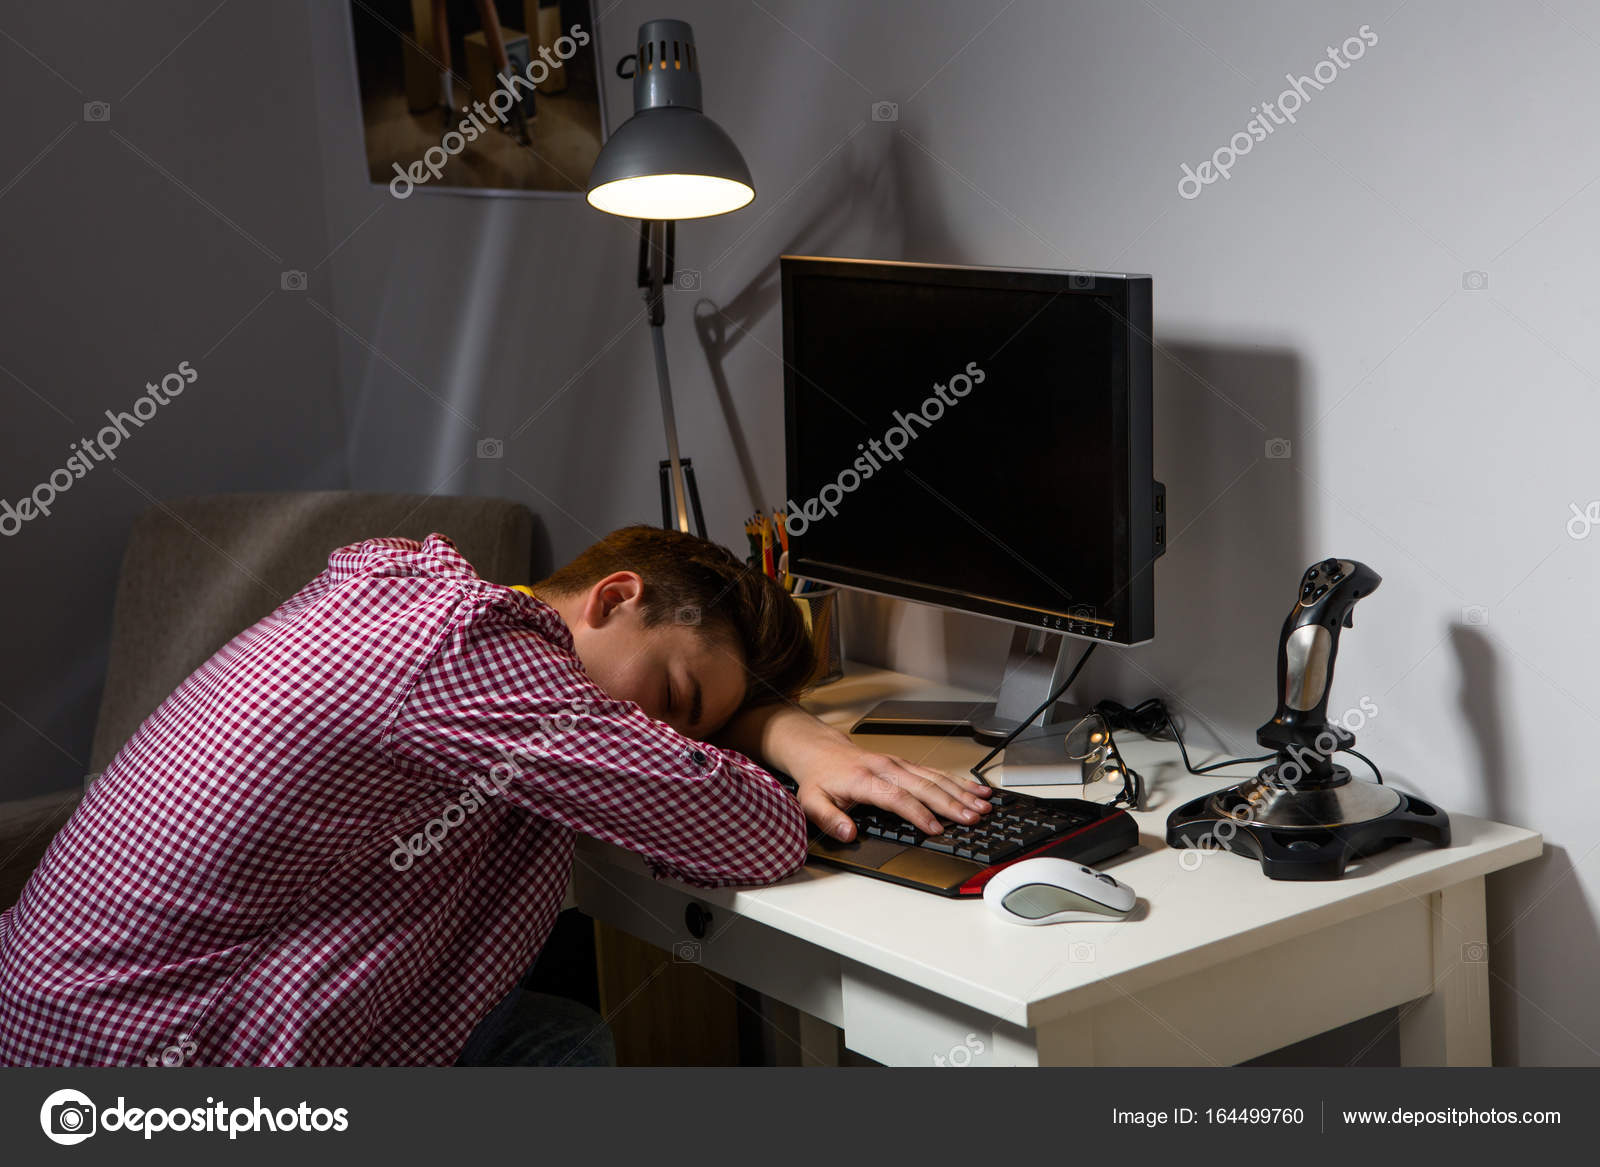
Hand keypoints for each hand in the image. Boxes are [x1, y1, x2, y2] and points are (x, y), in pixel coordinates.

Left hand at [715, 703, 992, 841]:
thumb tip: (847, 834)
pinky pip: (936, 772)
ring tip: (983, 805)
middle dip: (951, 803)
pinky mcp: (906, 764)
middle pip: (924, 786)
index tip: (935, 828)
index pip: (896, 797)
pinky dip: (958, 781)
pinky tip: (976, 789)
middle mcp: (886, 768)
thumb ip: (829, 819)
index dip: (917, 813)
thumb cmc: (820, 779)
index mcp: (865, 779)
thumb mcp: (812, 802)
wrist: (821, 751)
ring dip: (961, 792)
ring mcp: (899, 764)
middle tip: (973, 818)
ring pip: (935, 777)